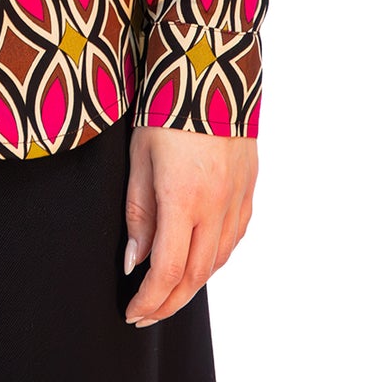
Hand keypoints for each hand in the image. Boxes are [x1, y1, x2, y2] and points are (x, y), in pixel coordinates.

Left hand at [122, 126, 256, 326]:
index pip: (168, 270)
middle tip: (146, 314)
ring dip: (193, 283)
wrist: (209, 67)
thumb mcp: (138, 157)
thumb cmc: (165, 108)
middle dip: (170, 302)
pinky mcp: (249, 187)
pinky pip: (234, 237)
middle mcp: (217, 205)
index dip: (150, 299)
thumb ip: (138, 213)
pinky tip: (200, 259)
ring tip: (168, 293)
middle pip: (196, 275)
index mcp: (184, 198)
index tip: (132, 312)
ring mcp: (238, 197)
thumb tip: (135, 262)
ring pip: (219, 260)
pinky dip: (215, 257)